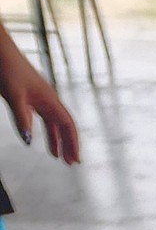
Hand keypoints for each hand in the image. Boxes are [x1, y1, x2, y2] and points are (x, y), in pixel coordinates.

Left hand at [0, 34, 77, 162]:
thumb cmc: (7, 66)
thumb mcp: (14, 95)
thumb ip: (22, 119)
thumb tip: (28, 141)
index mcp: (49, 99)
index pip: (67, 125)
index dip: (72, 143)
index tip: (74, 159)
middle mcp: (47, 99)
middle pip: (63, 126)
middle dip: (68, 145)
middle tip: (70, 162)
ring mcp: (39, 97)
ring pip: (52, 123)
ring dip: (56, 139)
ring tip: (57, 156)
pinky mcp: (29, 96)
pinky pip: (41, 117)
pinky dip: (43, 130)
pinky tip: (40, 139)